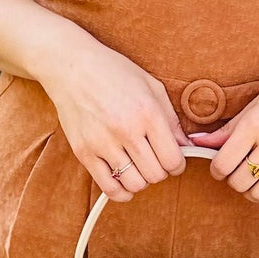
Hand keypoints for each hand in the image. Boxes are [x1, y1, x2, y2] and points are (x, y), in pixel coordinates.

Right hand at [41, 33, 192, 199]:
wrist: (71, 66)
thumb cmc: (114, 72)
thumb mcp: (151, 87)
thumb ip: (171, 120)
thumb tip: (187, 147)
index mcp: (148, 113)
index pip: (173, 160)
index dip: (178, 165)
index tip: (173, 160)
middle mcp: (126, 130)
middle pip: (156, 175)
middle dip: (160, 172)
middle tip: (155, 161)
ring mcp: (103, 143)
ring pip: (135, 184)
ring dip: (141, 180)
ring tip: (137, 166)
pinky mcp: (84, 152)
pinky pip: (108, 187)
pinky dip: (121, 191)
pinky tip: (123, 180)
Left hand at [186, 37, 258, 211]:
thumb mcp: (257, 103)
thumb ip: (228, 129)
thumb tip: (197, 143)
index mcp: (256, 123)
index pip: (222, 163)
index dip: (216, 169)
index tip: (221, 165)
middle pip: (239, 182)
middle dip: (233, 180)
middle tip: (239, 170)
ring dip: (251, 192)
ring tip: (255, 179)